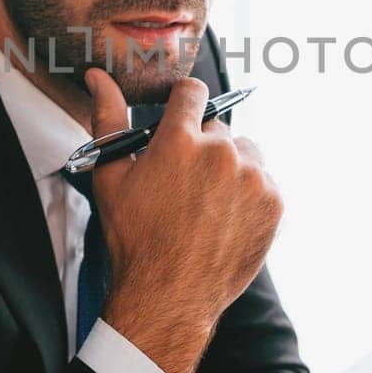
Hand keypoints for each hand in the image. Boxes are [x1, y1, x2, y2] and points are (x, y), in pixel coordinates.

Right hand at [84, 68, 283, 372]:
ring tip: (206, 202)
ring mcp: (253, 177)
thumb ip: (107, 119)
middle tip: (184, 181)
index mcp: (180, 139)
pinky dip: (249, 194)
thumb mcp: (111, 177)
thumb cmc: (133, 238)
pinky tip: (225, 218)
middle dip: (201, 145)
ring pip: (245, 153)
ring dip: (230, 167)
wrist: (169, 297)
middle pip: (217, 127)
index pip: (192, 91)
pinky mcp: (274, 203)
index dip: (183, 103)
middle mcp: (222, 152)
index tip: (179, 117)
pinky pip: (264, 181)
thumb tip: (97, 76)